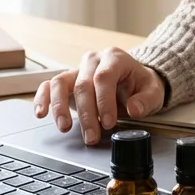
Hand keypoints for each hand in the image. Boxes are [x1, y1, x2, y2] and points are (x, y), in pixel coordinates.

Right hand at [32, 47, 166, 144]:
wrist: (133, 80)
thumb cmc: (141, 85)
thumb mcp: (153, 92)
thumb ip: (146, 100)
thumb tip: (134, 109)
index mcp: (115, 58)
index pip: (104, 77)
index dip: (104, 101)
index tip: (108, 123)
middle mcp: (93, 60)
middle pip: (83, 84)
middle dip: (86, 114)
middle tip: (92, 136)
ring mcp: (77, 69)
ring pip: (60, 83)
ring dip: (60, 107)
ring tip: (65, 127)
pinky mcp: (67, 80)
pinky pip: (49, 86)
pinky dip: (43, 99)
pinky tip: (41, 113)